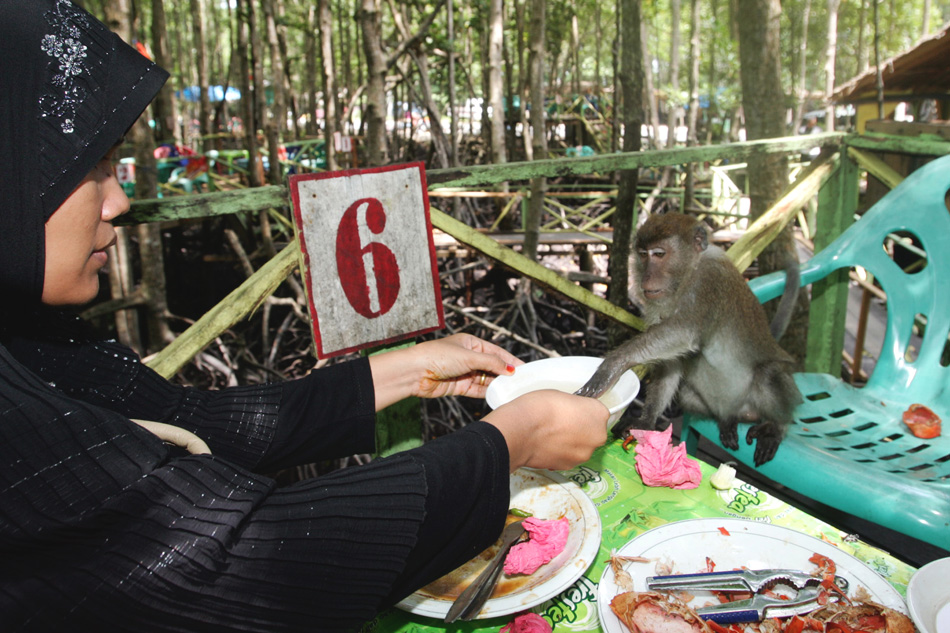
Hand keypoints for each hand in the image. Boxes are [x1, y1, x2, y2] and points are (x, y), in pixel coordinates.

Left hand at [368, 334, 521, 409]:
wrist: (415, 372)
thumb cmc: (438, 356)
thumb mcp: (469, 356)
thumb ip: (491, 363)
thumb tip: (510, 369)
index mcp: (471, 343)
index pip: (496, 352)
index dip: (510, 360)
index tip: (524, 368)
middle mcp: (468, 357)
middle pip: (492, 366)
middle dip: (505, 374)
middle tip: (521, 382)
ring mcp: (463, 372)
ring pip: (485, 379)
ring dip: (497, 384)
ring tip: (512, 390)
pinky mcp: (458, 386)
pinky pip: (477, 390)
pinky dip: (487, 393)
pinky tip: (498, 396)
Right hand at [483, 390, 609, 471]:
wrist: (520, 430)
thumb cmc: (539, 407)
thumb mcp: (561, 395)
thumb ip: (575, 407)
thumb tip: (573, 414)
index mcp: (599, 413)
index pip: (597, 411)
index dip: (583, 410)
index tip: (573, 410)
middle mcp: (597, 436)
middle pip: (593, 432)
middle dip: (581, 428)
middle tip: (561, 422)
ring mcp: (584, 454)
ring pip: (581, 446)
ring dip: (571, 442)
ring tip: (551, 434)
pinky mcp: (569, 466)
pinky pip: (568, 457)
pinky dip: (561, 452)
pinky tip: (547, 444)